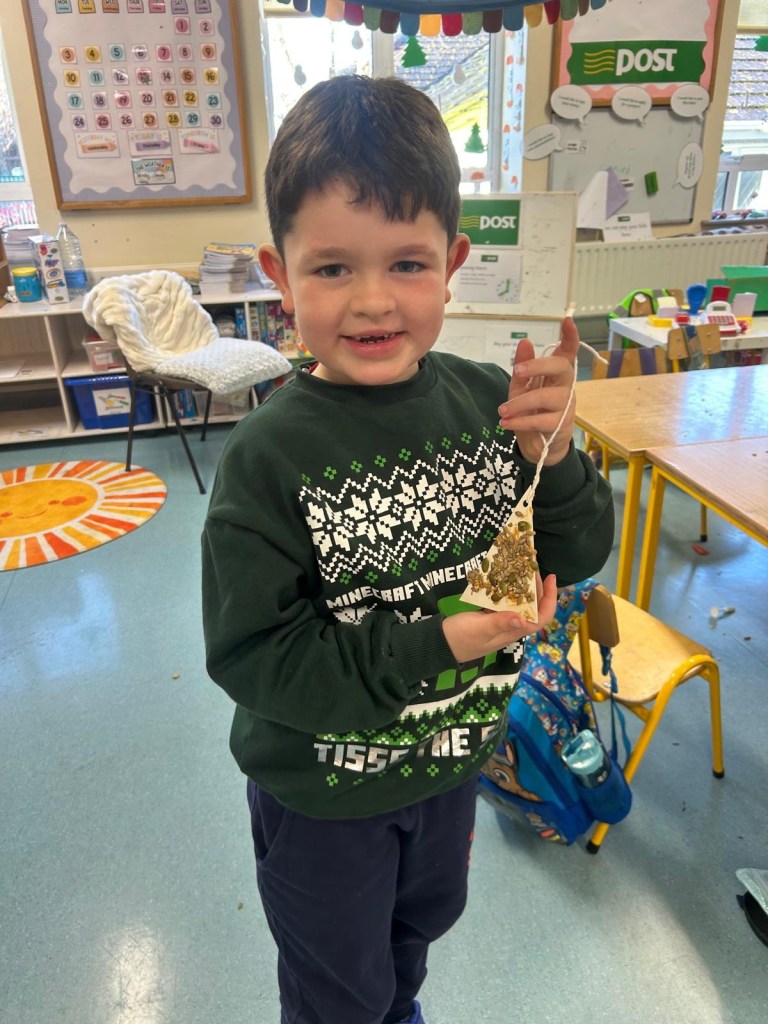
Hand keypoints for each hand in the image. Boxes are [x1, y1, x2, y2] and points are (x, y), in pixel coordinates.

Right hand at [442, 574, 556, 662]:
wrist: (439, 645)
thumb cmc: (460, 638)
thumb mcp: (479, 628)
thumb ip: (499, 623)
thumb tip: (523, 619)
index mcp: (513, 631)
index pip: (541, 617)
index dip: (550, 598)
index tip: (551, 578)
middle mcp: (511, 627)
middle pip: (533, 607)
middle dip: (537, 588)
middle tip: (532, 567)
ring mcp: (500, 622)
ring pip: (520, 603)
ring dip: (523, 587)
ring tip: (520, 568)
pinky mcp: (489, 616)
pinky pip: (505, 602)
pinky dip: (507, 588)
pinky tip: (502, 577)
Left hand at [497, 316, 578, 464]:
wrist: (539, 446)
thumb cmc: (531, 411)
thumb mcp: (521, 387)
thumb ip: (522, 366)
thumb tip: (525, 342)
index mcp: (556, 374)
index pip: (568, 352)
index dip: (570, 336)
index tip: (567, 320)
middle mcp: (566, 386)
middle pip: (562, 367)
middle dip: (539, 366)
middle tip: (517, 370)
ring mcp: (566, 406)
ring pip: (546, 397)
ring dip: (520, 403)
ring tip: (502, 411)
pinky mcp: (561, 426)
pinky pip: (541, 421)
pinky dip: (520, 421)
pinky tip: (506, 423)